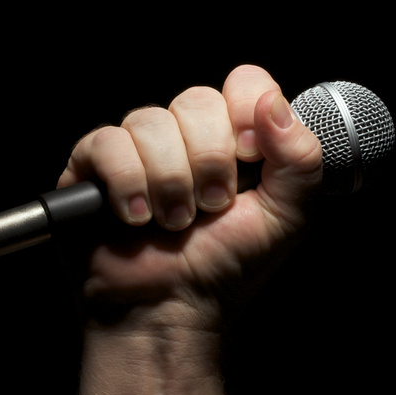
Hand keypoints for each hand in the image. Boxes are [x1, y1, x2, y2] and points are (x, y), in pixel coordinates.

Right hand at [56, 65, 321, 323]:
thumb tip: (273, 104)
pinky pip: (107, 143)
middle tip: (212, 207)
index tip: (249, 156)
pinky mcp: (94, 167)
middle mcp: (187, 139)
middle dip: (209, 162)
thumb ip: (301, 159)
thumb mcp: (286, 217)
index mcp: (234, 141)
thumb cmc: (226, 268)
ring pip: (150, 121)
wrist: (173, 310)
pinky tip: (137, 217)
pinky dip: (128, 184)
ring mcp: (140, 150)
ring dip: (170, 182)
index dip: (246, 112)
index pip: (244, 83)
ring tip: (175, 223)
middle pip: (196, 99)